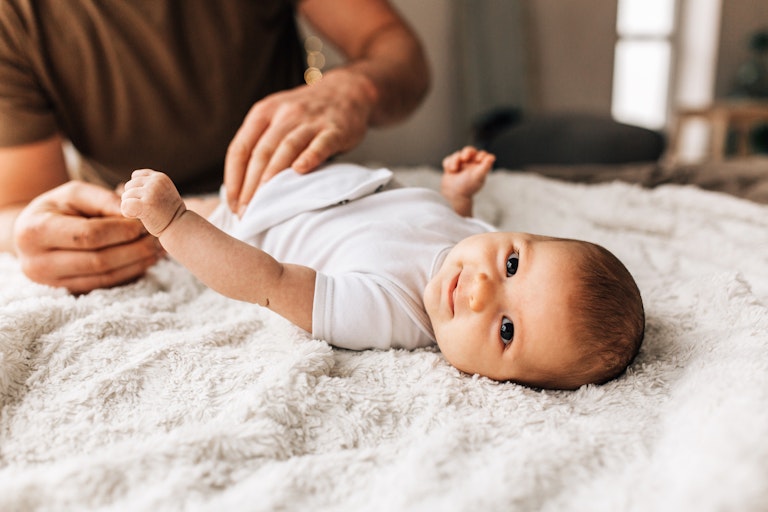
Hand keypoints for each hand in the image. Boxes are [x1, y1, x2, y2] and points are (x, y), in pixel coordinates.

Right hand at [13, 181, 162, 292]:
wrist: (31, 233)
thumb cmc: (57, 207)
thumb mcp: (74, 194)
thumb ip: (104, 199)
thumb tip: (134, 213)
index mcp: (35, 231)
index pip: (89, 235)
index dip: (121, 230)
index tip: (144, 223)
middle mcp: (38, 262)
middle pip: (99, 261)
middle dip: (134, 249)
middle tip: (157, 238)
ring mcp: (51, 283)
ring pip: (105, 277)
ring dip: (137, 264)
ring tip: (157, 249)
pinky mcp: (68, 292)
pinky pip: (106, 285)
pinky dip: (130, 273)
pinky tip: (146, 260)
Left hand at [121, 169, 185, 236]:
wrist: (180, 229)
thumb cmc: (169, 214)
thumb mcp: (162, 192)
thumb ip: (148, 184)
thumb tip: (124, 182)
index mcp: (160, 177)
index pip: (135, 176)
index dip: (138, 190)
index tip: (150, 201)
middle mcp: (156, 181)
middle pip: (129, 186)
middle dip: (134, 199)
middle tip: (150, 209)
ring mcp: (151, 192)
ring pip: (125, 196)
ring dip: (132, 207)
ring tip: (148, 213)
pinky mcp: (146, 204)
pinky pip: (124, 205)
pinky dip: (127, 213)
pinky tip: (138, 217)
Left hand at [223, 70, 374, 215]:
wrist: (346, 91)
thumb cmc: (306, 114)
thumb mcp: (276, 118)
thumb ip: (260, 143)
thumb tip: (240, 187)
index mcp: (263, 113)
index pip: (240, 148)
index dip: (233, 178)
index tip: (232, 204)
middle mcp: (284, 114)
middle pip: (261, 152)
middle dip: (250, 186)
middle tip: (246, 212)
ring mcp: (310, 121)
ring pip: (286, 149)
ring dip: (273, 178)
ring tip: (264, 203)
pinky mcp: (334, 129)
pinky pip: (320, 144)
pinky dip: (309, 157)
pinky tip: (300, 172)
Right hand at [441, 146, 494, 199]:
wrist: (453, 196)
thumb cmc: (467, 188)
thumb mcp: (478, 176)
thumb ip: (486, 166)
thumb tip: (492, 157)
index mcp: (479, 167)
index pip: (482, 155)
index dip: (480, 155)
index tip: (478, 159)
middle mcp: (470, 166)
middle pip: (469, 151)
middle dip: (467, 152)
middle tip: (464, 158)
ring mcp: (460, 166)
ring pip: (457, 154)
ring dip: (455, 160)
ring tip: (454, 169)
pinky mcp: (450, 167)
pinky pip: (448, 159)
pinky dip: (448, 164)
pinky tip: (450, 171)